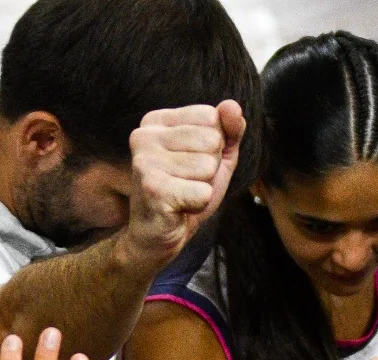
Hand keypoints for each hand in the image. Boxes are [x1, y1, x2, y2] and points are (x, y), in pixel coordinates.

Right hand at [121, 101, 245, 267]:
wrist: (158, 236)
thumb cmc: (185, 192)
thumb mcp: (215, 158)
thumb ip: (229, 131)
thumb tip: (232, 106)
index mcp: (156, 121)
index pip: (211, 117)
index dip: (214, 147)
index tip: (190, 164)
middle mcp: (144, 135)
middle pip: (211, 139)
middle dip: (210, 169)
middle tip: (186, 183)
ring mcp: (145, 161)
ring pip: (208, 166)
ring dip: (203, 188)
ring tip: (182, 195)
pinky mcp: (152, 189)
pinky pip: (203, 193)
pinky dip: (198, 205)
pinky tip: (178, 209)